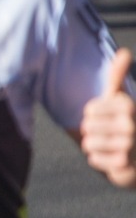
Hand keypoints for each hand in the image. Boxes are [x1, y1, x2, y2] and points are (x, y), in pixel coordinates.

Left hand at [82, 48, 135, 188]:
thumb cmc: (126, 123)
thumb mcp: (122, 99)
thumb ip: (118, 76)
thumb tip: (124, 52)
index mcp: (128, 106)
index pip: (89, 110)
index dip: (95, 116)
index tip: (111, 118)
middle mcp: (131, 125)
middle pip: (86, 127)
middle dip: (94, 132)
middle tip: (111, 134)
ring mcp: (129, 146)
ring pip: (87, 143)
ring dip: (96, 146)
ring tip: (112, 146)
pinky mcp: (123, 165)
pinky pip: (92, 158)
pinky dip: (100, 160)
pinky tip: (114, 158)